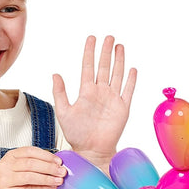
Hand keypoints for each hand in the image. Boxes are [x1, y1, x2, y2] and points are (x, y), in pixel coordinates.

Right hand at [0, 146, 65, 188]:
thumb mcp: (11, 169)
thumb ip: (28, 165)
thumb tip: (52, 165)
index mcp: (9, 156)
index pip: (31, 151)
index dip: (46, 155)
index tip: (58, 160)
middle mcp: (6, 166)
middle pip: (32, 163)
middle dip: (50, 167)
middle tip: (62, 171)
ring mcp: (5, 179)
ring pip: (31, 176)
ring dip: (48, 178)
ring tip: (59, 180)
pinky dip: (42, 188)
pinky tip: (50, 188)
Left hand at [52, 35, 136, 168]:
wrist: (91, 151)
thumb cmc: (76, 134)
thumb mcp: (63, 112)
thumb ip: (59, 93)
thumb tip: (55, 74)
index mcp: (86, 92)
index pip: (88, 67)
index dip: (89, 52)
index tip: (91, 39)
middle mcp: (100, 92)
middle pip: (104, 67)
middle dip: (106, 51)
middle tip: (109, 37)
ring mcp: (112, 99)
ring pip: (117, 75)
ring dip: (119, 60)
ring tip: (119, 46)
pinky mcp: (123, 108)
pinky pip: (128, 91)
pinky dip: (131, 80)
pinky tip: (132, 69)